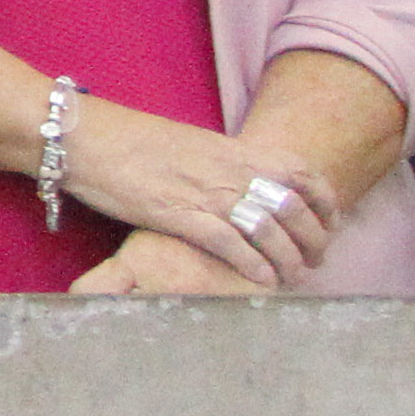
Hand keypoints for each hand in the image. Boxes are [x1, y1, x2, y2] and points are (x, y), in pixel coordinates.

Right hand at [60, 97, 330, 287]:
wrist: (83, 136)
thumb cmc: (128, 139)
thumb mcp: (188, 143)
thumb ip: (220, 162)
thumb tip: (241, 181)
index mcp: (232, 148)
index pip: (300, 172)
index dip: (325, 201)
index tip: (330, 222)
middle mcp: (227, 169)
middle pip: (292, 206)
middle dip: (313, 239)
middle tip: (315, 260)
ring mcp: (204, 192)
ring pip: (268, 229)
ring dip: (287, 259)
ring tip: (291, 277)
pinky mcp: (177, 214)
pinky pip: (229, 243)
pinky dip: (252, 264)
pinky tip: (261, 279)